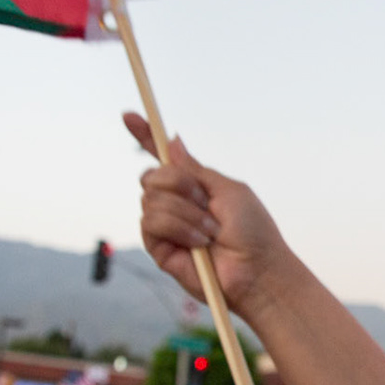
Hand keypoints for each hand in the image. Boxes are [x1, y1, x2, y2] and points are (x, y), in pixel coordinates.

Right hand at [124, 113, 293, 319]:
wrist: (256, 269)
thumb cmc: (252, 231)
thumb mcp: (228, 189)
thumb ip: (196, 169)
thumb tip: (173, 140)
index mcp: (195, 186)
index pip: (163, 158)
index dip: (144, 137)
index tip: (129, 115)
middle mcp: (177, 203)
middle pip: (152, 175)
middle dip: (178, 183)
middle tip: (205, 202)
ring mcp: (166, 225)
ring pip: (151, 199)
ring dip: (186, 212)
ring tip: (210, 232)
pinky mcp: (159, 248)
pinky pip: (151, 222)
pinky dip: (178, 228)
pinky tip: (198, 244)